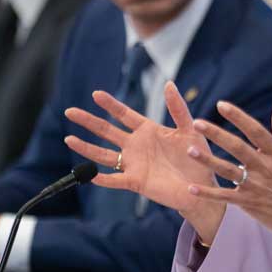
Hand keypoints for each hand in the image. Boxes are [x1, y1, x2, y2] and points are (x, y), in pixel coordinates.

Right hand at [63, 81, 225, 242]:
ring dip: (86, 147)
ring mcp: (134, 164)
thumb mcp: (190, 130)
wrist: (202, 187)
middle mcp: (136, 146)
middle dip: (88, 121)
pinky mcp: (136, 181)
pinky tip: (90, 176)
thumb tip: (169, 84)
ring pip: (104, 155)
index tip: (95, 94)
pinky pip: (115, 180)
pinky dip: (102, 178)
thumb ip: (178, 109)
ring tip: (69, 138)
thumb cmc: (198, 158)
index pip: (124, 114)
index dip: (110, 104)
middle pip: (106, 131)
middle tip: (69, 111)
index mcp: (148, 131)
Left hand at [187, 100, 271, 256]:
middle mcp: (264, 167)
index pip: (255, 130)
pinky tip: (192, 188)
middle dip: (216, 134)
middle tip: (196, 123)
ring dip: (208, 160)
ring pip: (227, 170)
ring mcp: (255, 185)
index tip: (221, 104)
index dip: (238, 117)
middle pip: (237, 147)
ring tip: (191, 150)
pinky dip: (208, 193)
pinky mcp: (248, 203)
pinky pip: (225, 197)